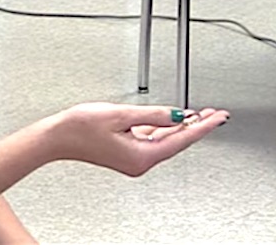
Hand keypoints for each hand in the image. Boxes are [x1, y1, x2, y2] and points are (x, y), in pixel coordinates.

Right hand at [46, 104, 229, 176]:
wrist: (57, 136)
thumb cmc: (81, 127)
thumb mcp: (122, 114)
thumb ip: (154, 114)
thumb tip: (179, 115)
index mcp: (142, 156)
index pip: (182, 139)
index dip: (203, 126)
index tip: (218, 117)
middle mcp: (140, 162)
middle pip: (177, 141)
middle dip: (198, 126)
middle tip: (216, 113)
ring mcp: (134, 158)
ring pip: (166, 140)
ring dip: (183, 126)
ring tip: (201, 114)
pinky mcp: (127, 152)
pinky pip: (153, 139)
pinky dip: (166, 128)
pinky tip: (174, 119)